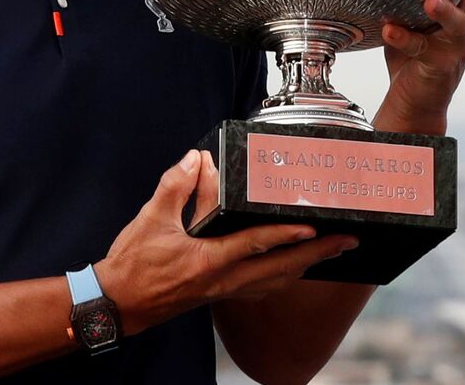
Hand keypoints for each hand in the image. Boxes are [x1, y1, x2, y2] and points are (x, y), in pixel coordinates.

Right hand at [94, 150, 356, 334]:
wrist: (118, 304)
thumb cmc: (133, 266)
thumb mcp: (150, 219)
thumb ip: (175, 186)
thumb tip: (194, 160)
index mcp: (210, 261)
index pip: (258, 245)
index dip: (289, 234)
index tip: (316, 226)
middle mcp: (224, 280)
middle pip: (282, 269)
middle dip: (318, 254)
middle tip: (347, 242)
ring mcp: (224, 292)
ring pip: (276, 282)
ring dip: (304, 267)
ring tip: (327, 253)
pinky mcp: (219, 295)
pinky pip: (261, 288)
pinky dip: (282, 277)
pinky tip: (287, 269)